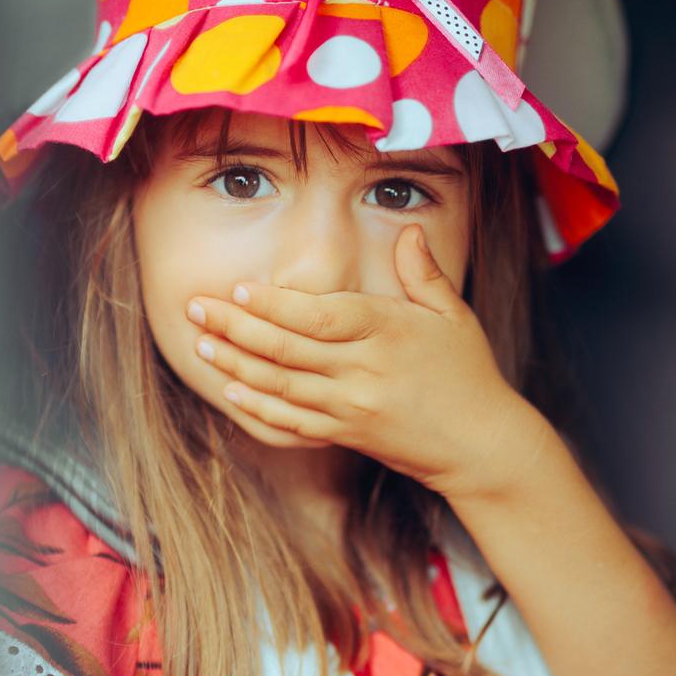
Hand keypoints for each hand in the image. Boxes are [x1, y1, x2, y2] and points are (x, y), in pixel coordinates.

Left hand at [183, 223, 547, 499]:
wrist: (480, 445)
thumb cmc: (468, 373)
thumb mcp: (454, 316)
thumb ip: (423, 273)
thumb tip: (409, 229)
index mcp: (387, 332)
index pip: (319, 316)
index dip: (274, 304)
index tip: (237, 289)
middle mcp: (363, 372)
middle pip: (287, 349)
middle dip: (235, 327)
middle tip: (195, 307)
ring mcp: (350, 409)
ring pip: (281, 386)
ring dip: (235, 364)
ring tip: (200, 343)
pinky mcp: (345, 435)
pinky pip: (291, 423)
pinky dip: (257, 408)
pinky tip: (230, 390)